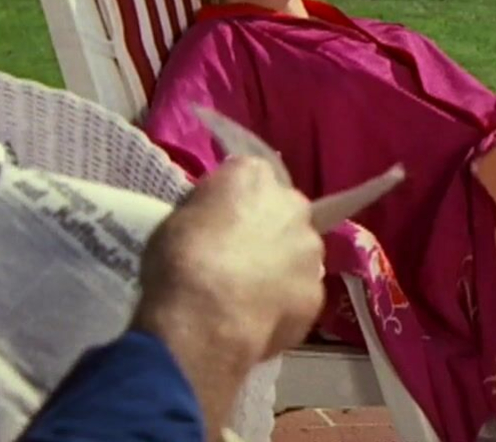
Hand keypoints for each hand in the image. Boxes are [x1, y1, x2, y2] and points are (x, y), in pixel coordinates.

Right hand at [131, 156, 324, 437]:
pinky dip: (285, 301)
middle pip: (284, 211)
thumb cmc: (180, 261)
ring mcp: (310, 249)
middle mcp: (293, 204)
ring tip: (252, 292)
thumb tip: (219, 215)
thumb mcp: (179, 218)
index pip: (250, 177)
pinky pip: (300, 292)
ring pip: (299, 252)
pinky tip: (261, 317)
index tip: (222, 221)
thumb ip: (210, 208)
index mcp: (254, 175)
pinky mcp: (317, 291)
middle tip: (240, 256)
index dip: (236, 201)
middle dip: (269, 228)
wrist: (203, 319)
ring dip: (283, 264)